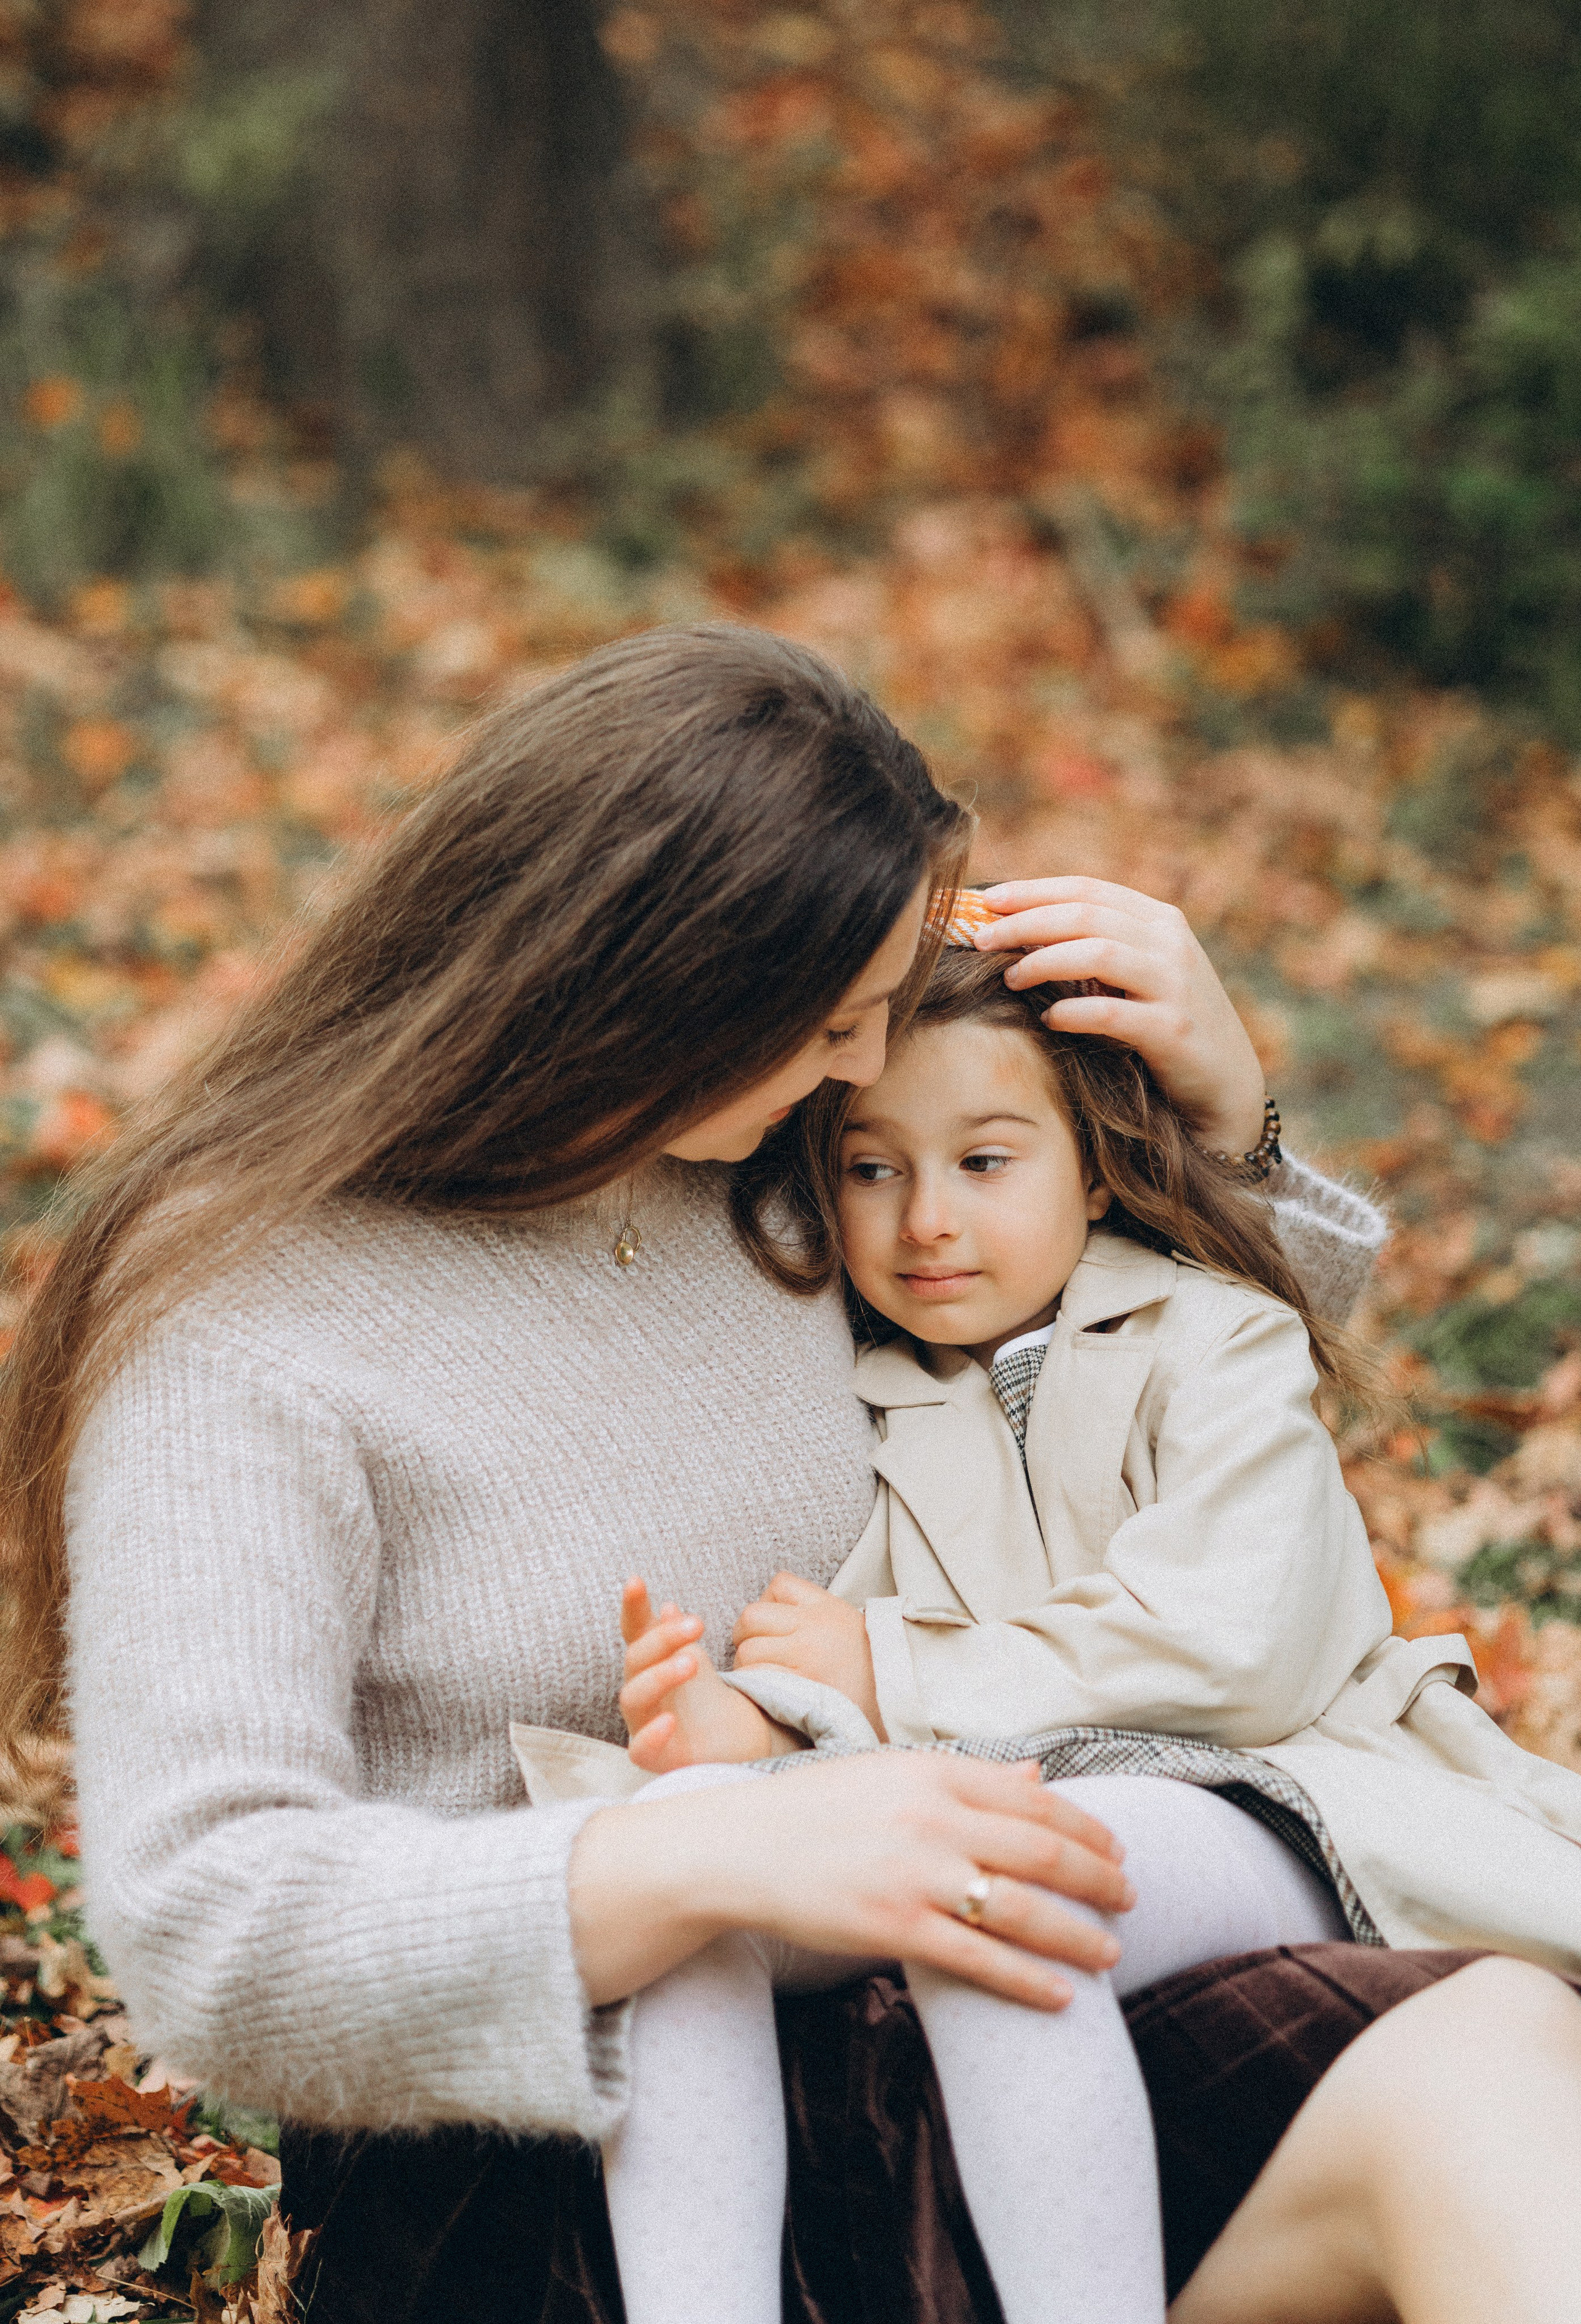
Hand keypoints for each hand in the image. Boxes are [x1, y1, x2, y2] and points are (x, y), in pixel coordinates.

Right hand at [569, 1750, 1135, 2009]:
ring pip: (1021, 1910)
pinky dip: (1029, 1980)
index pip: (1034, 1800)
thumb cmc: (818, 1809)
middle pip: (1042, 1852)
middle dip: (1099, 1879)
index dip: (1087, 1827)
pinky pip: (979, 1959)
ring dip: (1077, 1934)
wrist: (739, 1848)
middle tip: (1131, 1898)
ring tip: (1110, 1953)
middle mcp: (931, 1818)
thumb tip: (1039, 1777)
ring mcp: (914, 1875)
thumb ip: (969, 1777)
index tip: (1118, 1848)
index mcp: (933, 1772)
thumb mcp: (892, 1773)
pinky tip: (1062, 1996)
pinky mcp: (893, 1928)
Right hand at [619, 1577, 792, 1773]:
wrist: (738, 1744)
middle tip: (696, 1624)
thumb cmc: (711, 1702)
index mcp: (649, 1665)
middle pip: (635, 1660)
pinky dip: (651, 1734)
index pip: (634, 1632)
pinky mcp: (656, 1758)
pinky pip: (640, 1749)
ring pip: (633, 1698)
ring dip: (659, 1676)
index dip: (632, 1608)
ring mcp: (644, 1724)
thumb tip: (668, 1607)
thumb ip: (678, 1637)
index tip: (636, 1581)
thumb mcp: (698, 1662)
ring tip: (692, 1664)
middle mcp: (641, 1692)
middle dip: (662, 1640)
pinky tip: (669, 1721)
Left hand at [733, 1572, 884, 1737]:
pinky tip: (767, 1696)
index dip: (768, 1604)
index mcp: (828, 1608)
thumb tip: (774, 1615)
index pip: (780, 1584)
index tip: (773, 1627)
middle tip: (757, 1654)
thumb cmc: (869, 1672)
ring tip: (763, 1679)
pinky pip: (756, 1679)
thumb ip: (815, 1617)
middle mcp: (814, 1626)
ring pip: (747, 1650)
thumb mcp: (849, 1628)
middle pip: (752, 1616)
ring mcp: (806, 1656)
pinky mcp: (799, 1687)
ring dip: (747, 1666)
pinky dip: (753, 1688)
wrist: (897, 1708)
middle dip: (746, 1636)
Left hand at [973, 877, 1266, 1153]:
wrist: (1227, 1087)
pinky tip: (1049, 1019)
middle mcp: (1171, 943)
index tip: (986, 899)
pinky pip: (1114, 1013)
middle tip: (980, 937)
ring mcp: (1177, 985)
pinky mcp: (1175, 1031)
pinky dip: (1075, 1011)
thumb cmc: (1168, 1027)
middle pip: (1086, 914)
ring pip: (1100, 952)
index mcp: (1159, 920)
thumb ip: (1097, 948)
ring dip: (1045, 961)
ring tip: (1010, 976)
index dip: (1032, 890)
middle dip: (1026, 921)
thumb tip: (1018, 933)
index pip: (1086, 889)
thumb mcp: (1140, 976)